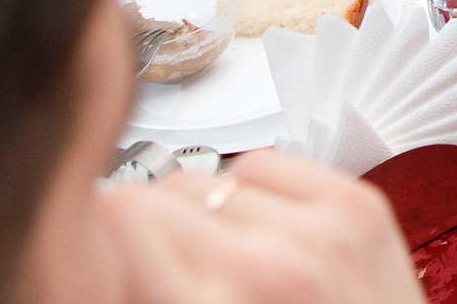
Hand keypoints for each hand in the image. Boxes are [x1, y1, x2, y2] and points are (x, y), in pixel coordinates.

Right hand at [101, 148, 425, 303]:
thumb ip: (142, 291)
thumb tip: (103, 255)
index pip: (119, 217)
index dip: (100, 235)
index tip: (99, 251)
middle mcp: (265, 268)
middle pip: (157, 196)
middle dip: (147, 229)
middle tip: (162, 266)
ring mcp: (319, 232)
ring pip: (209, 178)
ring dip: (203, 213)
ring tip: (218, 259)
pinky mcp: (357, 206)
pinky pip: (265, 165)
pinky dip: (253, 191)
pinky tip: (261, 233)